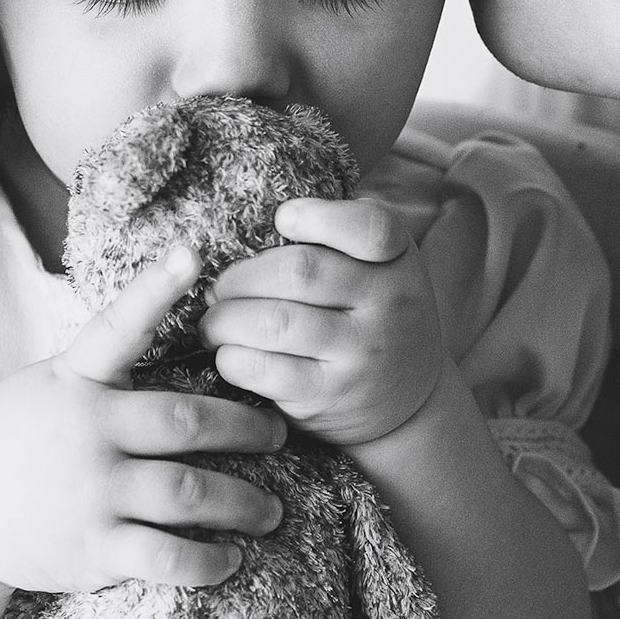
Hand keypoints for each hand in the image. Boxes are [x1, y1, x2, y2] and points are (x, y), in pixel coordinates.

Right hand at [0, 246, 286, 594]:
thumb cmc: (17, 439)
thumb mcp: (48, 386)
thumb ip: (102, 369)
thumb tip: (161, 322)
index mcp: (75, 381)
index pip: (118, 327)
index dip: (155, 289)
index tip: (192, 254)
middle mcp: (86, 431)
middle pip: (188, 424)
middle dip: (246, 430)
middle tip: (279, 437)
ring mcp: (90, 491)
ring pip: (189, 494)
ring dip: (243, 504)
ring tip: (272, 511)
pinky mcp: (92, 548)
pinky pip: (167, 558)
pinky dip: (208, 562)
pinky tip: (230, 558)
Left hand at [201, 198, 444, 445]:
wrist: (406, 401)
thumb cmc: (369, 317)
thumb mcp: (377, 269)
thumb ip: (333, 240)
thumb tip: (247, 224)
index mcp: (397, 260)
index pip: (369, 228)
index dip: (317, 217)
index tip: (282, 219)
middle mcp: (388, 305)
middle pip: (299, 271)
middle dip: (241, 276)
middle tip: (219, 287)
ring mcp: (360, 354)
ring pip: (273, 322)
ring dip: (224, 319)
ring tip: (213, 322)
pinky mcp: (328, 395)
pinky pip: (263, 369)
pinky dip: (231, 358)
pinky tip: (228, 353)